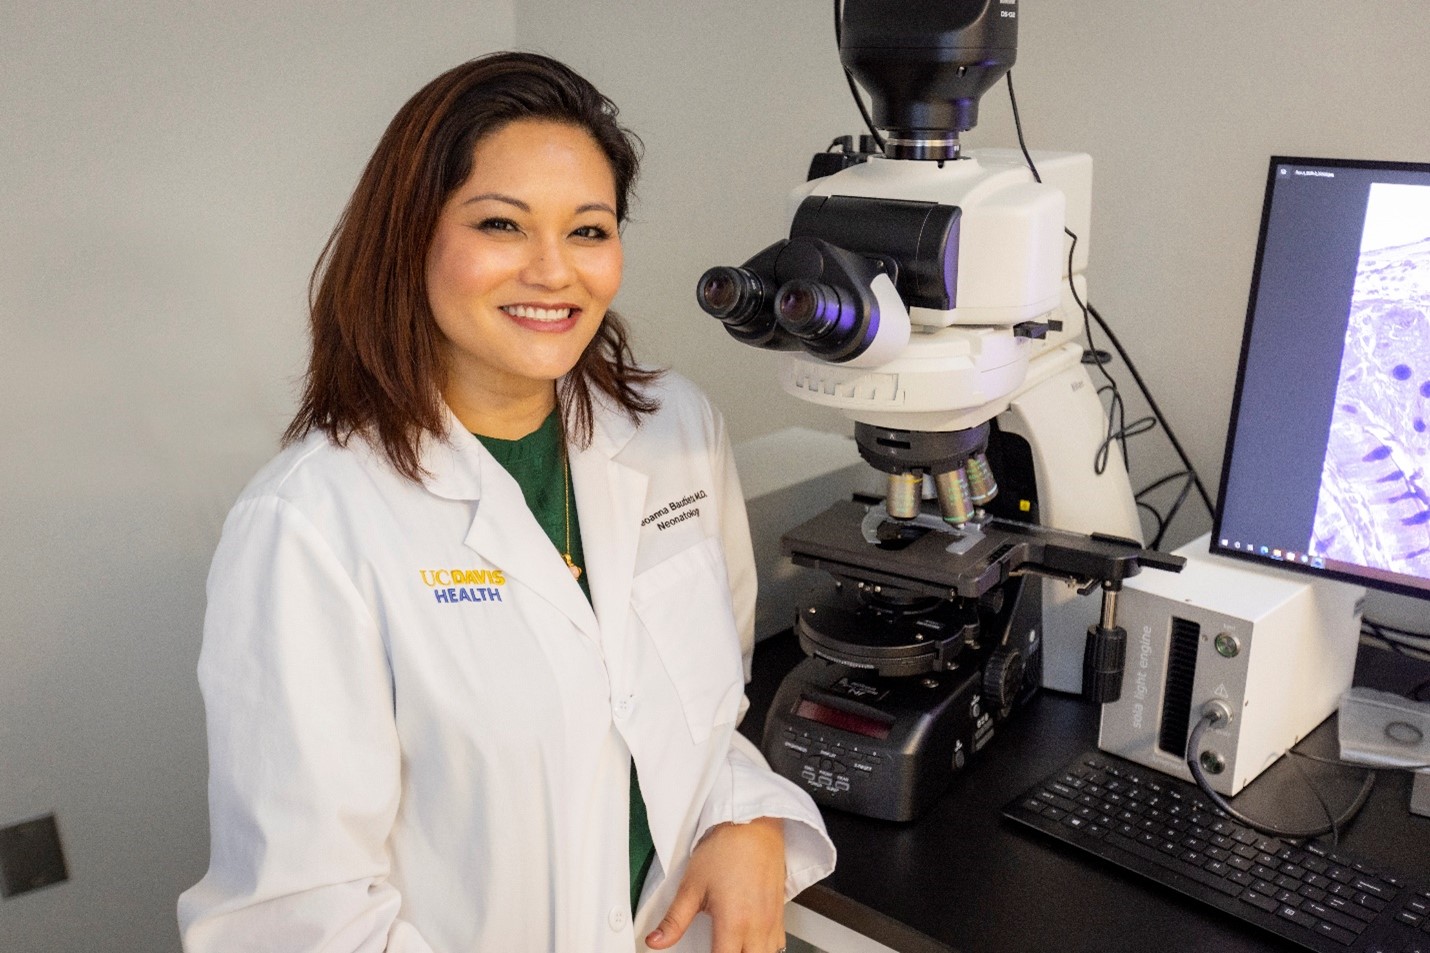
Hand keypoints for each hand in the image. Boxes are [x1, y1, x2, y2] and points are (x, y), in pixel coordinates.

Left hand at [646, 816, 785, 952]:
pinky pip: (777, 946)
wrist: (753, 824)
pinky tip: (750, 944)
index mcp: (734, 924)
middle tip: (716, 948)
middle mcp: (757, 927)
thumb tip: (656, 941)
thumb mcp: (692, 886)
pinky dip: (763, 951)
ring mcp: (772, 922)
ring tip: (732, 948)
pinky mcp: (780, 914)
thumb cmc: (726, 849)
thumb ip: (674, 921)